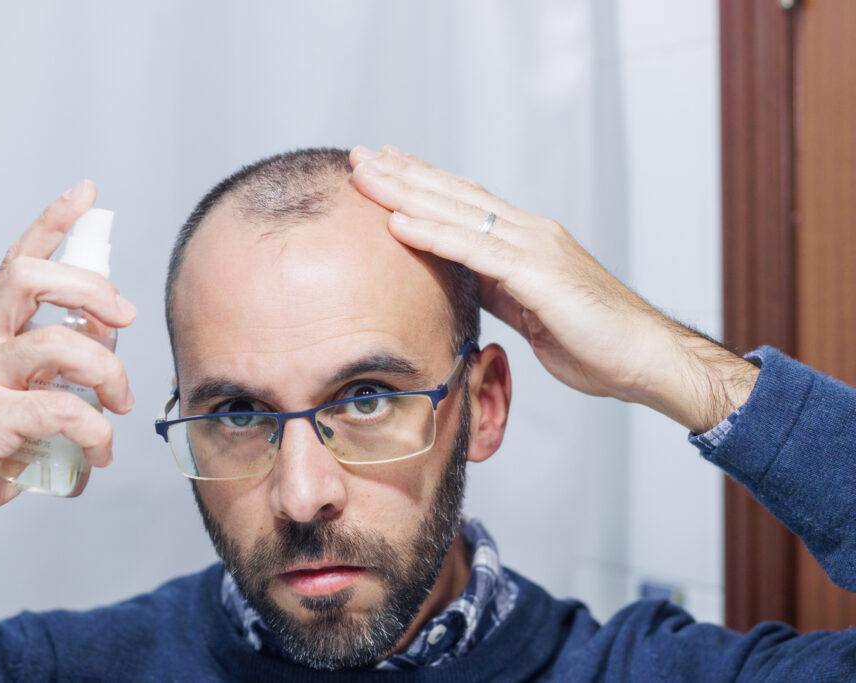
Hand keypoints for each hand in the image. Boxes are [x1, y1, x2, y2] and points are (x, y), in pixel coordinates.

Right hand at [0, 180, 136, 591]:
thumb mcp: (10, 394)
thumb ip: (48, 368)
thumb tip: (105, 346)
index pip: (17, 261)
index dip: (52, 222)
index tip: (86, 192)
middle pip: (33, 280)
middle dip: (93, 289)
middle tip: (124, 320)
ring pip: (58, 345)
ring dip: (108, 373)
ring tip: (119, 406)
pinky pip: (61, 409)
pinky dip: (95, 430)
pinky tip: (98, 452)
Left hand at [350, 145, 757, 432]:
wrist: (644, 358)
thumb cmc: (592, 339)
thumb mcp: (528, 308)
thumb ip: (496, 285)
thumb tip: (461, 277)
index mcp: (526, 240)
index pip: (464, 201)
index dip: (422, 182)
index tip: (384, 167)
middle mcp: (528, 232)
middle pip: (454, 195)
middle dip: (403, 174)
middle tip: (359, 156)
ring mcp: (534, 249)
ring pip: (458, 212)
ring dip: (407, 192)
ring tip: (366, 176)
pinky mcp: (538, 275)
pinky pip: (475, 251)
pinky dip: (434, 235)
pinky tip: (399, 223)